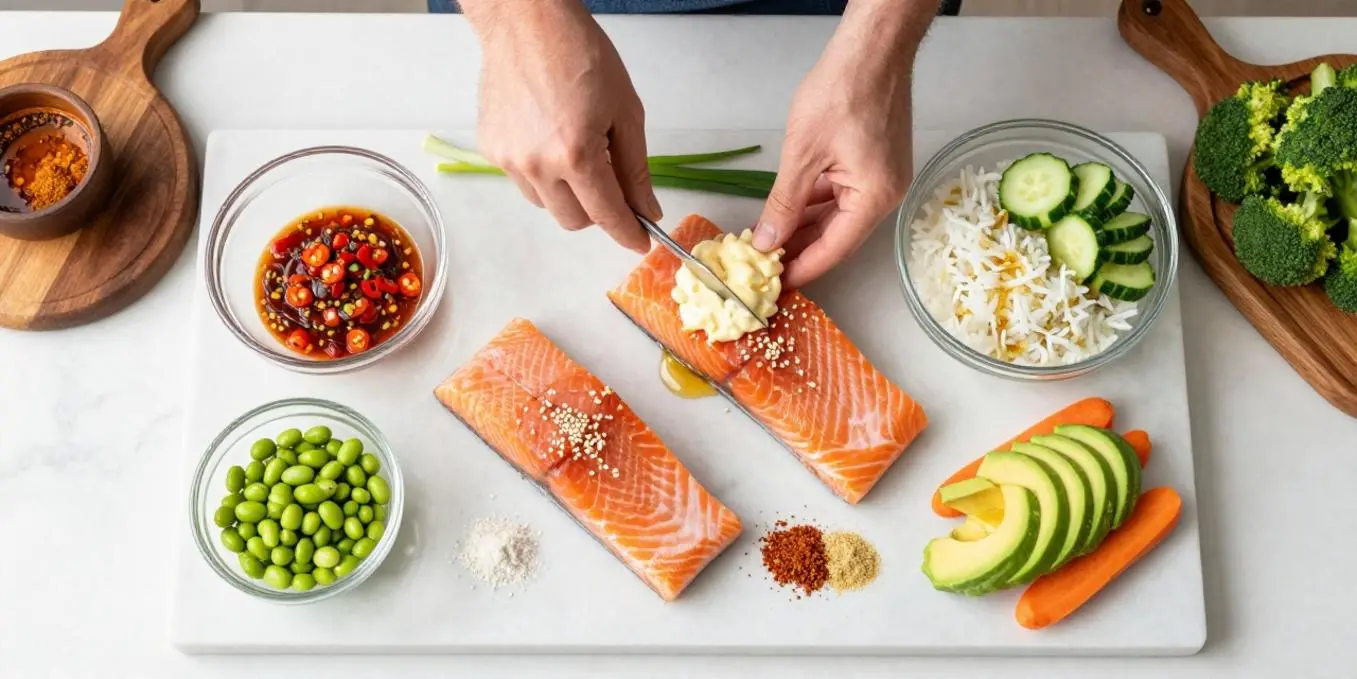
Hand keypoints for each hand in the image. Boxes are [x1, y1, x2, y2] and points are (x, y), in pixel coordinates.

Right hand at [464, 0, 657, 252]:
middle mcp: (537, 165)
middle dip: (598, 210)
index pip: (606, 215)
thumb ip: (636, 169)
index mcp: (576, 155)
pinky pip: (523, 180)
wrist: (527, 22)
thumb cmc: (582, 54)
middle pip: (574, 220)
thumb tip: (646, 210)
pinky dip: (542, 171)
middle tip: (610, 179)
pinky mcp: (490, 149)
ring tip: (574, 148)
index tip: (639, 242)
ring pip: (547, 204)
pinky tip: (548, 135)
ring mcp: (508, 159)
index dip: (627, 233)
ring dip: (568, 192)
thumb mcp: (625, 111)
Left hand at [753, 0, 932, 287]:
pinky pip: (842, 195)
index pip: (834, 250)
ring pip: (838, 216)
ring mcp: (882, 178)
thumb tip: (767, 241)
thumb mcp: (802, 155)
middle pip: (838, 237)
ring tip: (769, 242)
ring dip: (805, 227)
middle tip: (765, 267)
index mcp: (874, 198)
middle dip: (801, 250)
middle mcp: (886, 195)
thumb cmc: (842, 92)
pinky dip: (815, 204)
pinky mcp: (875, 163)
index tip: (774, 286)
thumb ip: (784, 204)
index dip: (802, 269)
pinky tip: (788, 212)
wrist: (872, 49)